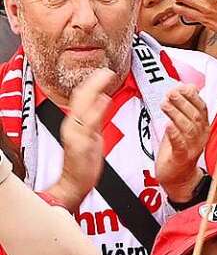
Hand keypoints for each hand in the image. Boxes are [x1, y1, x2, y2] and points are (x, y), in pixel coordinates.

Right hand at [50, 68, 114, 210]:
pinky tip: (105, 99)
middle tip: (106, 70)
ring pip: (83, 105)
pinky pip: (89, 124)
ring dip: (95, 88)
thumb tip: (103, 98)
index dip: (91, 82)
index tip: (102, 71)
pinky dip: (97, 109)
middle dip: (93, 81)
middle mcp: (72, 125)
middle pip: (80, 96)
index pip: (81, 97)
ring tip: (105, 76)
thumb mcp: (91, 135)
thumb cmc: (83, 162)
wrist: (74, 184)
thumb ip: (96, 117)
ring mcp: (76, 134)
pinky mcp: (81, 144)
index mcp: (74, 122)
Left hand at [155, 85, 209, 202]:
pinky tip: (167, 125)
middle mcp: (200, 137)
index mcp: (202, 127)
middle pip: (195, 116)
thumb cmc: (180, 150)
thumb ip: (186, 107)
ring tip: (165, 105)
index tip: (181, 87)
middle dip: (182, 102)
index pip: (202, 108)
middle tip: (170, 94)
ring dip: (176, 114)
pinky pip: (180, 145)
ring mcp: (192, 148)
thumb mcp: (183, 126)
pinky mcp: (182, 158)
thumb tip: (189, 86)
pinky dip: (174, 134)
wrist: (179, 178)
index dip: (192, 96)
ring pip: (188, 128)